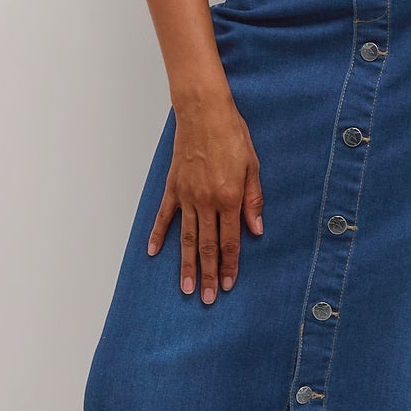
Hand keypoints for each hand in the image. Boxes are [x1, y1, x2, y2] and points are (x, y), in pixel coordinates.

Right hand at [147, 92, 263, 302]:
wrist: (204, 112)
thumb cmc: (232, 135)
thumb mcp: (253, 166)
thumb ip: (254, 199)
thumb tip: (256, 229)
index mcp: (229, 198)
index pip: (230, 241)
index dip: (231, 265)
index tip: (230, 285)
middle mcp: (206, 201)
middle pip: (207, 246)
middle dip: (209, 274)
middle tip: (208, 298)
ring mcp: (187, 196)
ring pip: (186, 238)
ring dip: (186, 265)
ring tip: (186, 287)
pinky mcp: (173, 187)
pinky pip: (164, 216)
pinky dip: (158, 235)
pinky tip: (154, 252)